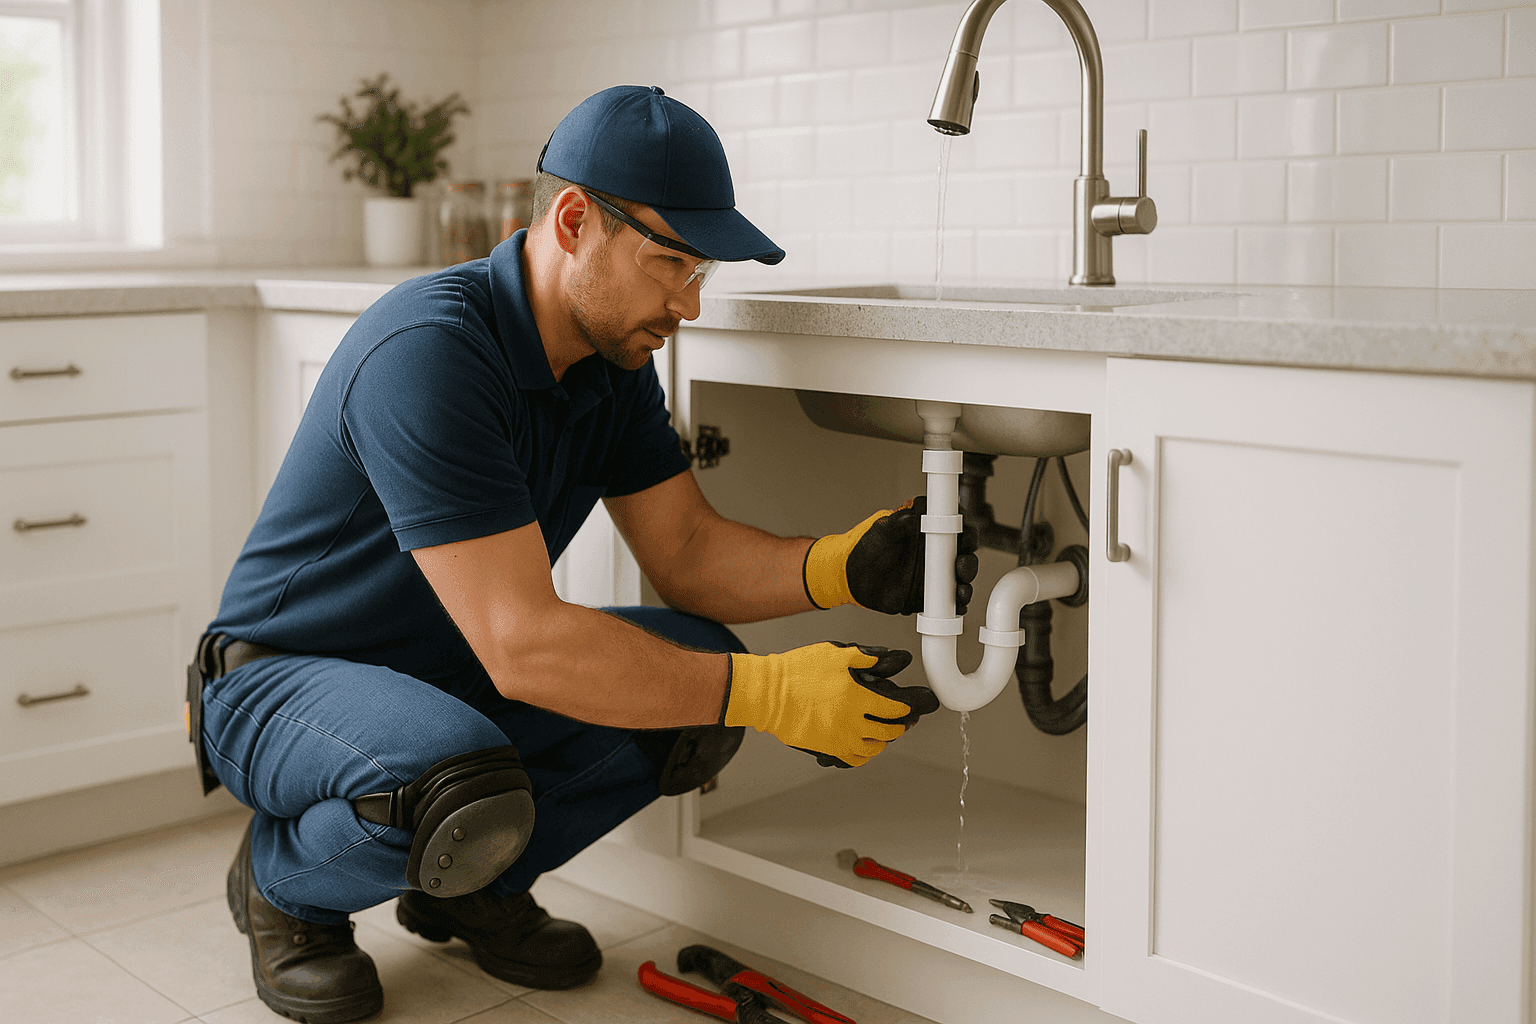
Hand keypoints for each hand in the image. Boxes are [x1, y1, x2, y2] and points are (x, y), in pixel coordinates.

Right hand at [723, 642, 938, 767]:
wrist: (768, 694)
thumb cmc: (797, 671)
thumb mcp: (835, 654)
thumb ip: (866, 656)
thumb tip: (891, 656)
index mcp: (858, 698)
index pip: (895, 709)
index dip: (908, 708)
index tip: (912, 706)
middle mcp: (852, 723)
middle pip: (889, 732)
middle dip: (900, 726)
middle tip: (902, 721)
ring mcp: (839, 739)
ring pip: (874, 748)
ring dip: (884, 741)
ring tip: (885, 734)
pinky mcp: (826, 749)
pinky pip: (854, 759)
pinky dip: (865, 755)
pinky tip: (865, 746)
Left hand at [803, 497, 979, 615]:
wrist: (850, 576)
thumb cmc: (864, 547)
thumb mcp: (880, 529)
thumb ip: (897, 522)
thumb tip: (910, 515)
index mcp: (928, 530)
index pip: (957, 528)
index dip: (966, 532)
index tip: (965, 538)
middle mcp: (936, 551)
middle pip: (965, 554)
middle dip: (968, 561)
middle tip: (960, 566)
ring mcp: (936, 574)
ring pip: (961, 578)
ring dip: (965, 584)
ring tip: (959, 590)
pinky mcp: (931, 595)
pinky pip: (950, 601)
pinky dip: (956, 604)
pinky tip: (955, 605)